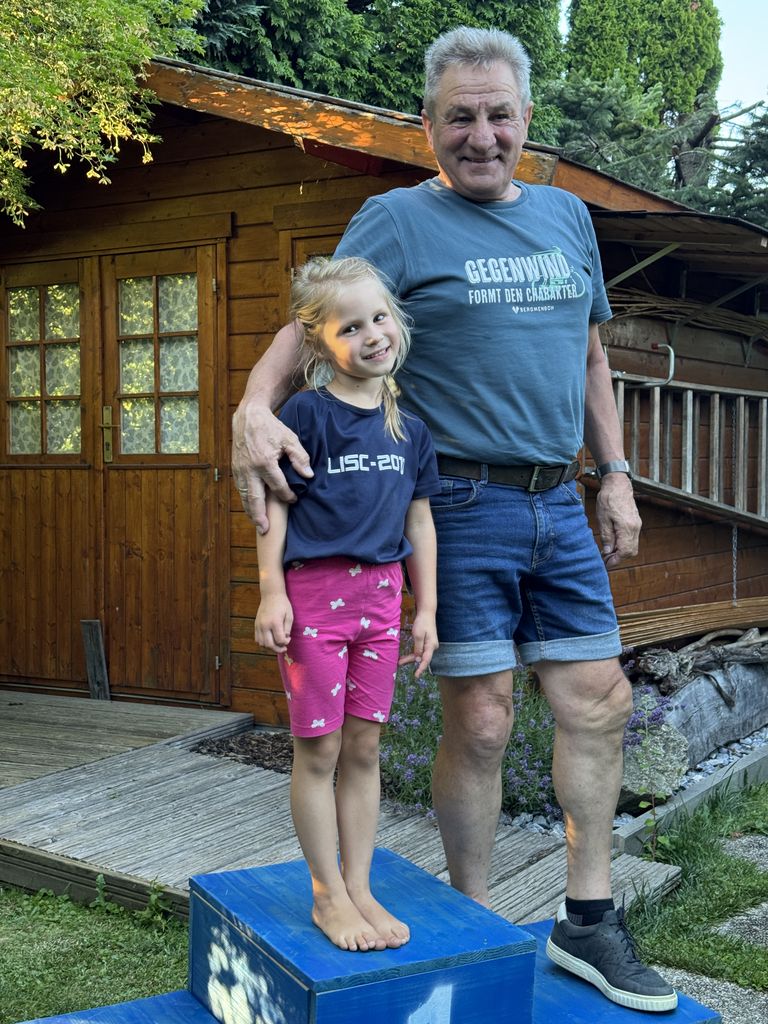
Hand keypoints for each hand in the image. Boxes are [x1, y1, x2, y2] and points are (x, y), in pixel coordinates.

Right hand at [231, 397, 311, 533]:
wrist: (248, 416)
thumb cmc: (271, 428)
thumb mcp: (290, 439)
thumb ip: (300, 457)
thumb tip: (309, 475)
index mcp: (264, 462)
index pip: (278, 486)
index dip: (287, 495)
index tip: (294, 499)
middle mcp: (249, 469)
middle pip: (255, 499)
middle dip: (261, 516)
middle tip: (266, 531)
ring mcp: (240, 470)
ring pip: (245, 496)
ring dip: (251, 512)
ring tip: (259, 526)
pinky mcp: (235, 469)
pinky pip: (241, 489)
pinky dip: (246, 501)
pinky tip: (252, 510)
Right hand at [255, 593, 293, 653]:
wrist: (271, 594)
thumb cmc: (283, 604)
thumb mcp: (290, 615)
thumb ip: (287, 629)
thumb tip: (285, 639)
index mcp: (275, 622)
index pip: (279, 640)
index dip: (286, 643)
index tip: (289, 639)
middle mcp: (265, 625)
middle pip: (269, 645)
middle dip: (278, 649)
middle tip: (284, 648)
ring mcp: (259, 625)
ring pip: (262, 644)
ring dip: (270, 647)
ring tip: (277, 643)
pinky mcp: (255, 625)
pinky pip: (257, 639)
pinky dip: (263, 642)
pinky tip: (270, 639)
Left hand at [398, 612, 437, 677]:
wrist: (426, 613)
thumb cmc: (422, 623)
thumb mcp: (418, 635)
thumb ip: (418, 648)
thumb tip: (418, 659)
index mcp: (431, 646)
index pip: (426, 660)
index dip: (421, 668)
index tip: (416, 675)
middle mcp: (432, 647)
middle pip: (422, 658)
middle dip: (411, 661)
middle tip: (399, 663)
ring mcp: (430, 645)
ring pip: (420, 654)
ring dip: (410, 658)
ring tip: (400, 661)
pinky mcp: (426, 642)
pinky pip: (420, 650)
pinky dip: (413, 653)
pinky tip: (405, 656)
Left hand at [596, 474, 641, 567]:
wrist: (618, 484)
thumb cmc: (608, 499)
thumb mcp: (603, 519)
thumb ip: (607, 537)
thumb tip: (607, 552)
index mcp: (627, 528)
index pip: (625, 552)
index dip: (616, 560)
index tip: (606, 563)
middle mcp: (635, 528)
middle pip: (631, 551)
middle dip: (619, 558)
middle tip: (606, 559)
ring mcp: (637, 525)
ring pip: (633, 546)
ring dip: (621, 552)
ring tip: (608, 551)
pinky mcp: (635, 522)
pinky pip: (632, 538)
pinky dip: (624, 544)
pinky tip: (613, 542)